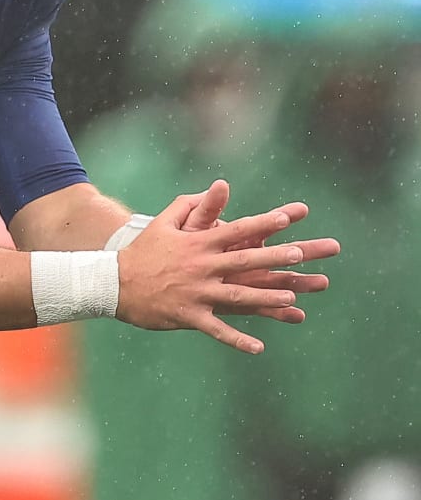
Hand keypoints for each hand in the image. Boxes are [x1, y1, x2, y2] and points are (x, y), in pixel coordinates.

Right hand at [115, 180, 340, 353]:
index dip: (262, 223)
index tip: (287, 217)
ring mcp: (196, 292)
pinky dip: (237, 339)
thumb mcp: (162, 224)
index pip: (235, 230)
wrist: (113, 283)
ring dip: (264, 296)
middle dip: (272, 257)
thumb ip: (189, 206)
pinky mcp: (189, 314)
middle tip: (299, 253)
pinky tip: (258, 348)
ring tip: (290, 297)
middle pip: (242, 261)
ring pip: (236, 296)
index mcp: (197, 244)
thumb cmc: (141, 252)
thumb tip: (214, 188)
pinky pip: (217, 329)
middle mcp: (200, 266)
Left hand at [175, 179, 332, 317]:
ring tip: (323, 282)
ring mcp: (245, 282)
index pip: (262, 225)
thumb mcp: (188, 227)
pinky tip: (297, 315)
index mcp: (235, 239)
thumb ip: (205, 209)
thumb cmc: (178, 248)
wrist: (166, 277)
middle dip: (306, 249)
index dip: (280, 216)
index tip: (302, 208)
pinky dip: (279, 313)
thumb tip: (220, 184)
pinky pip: (260, 310)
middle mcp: (247, 260)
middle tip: (334, 246)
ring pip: (277, 283)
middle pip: (280, 254)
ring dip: (299, 282)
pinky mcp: (238, 304)